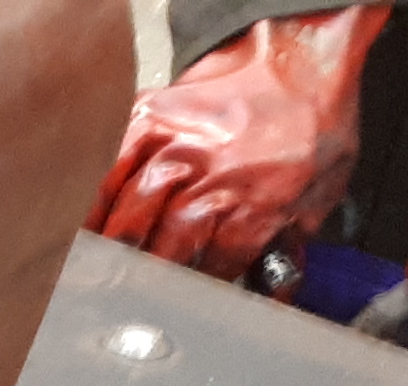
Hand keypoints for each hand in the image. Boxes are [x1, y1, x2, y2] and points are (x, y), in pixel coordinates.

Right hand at [91, 5, 389, 279]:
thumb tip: (267, 293)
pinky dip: (94, 201)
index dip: (194, 290)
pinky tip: (86, 226)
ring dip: (114, 249)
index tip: (180, 305)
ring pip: (130, 213)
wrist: (299, 58)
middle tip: (127, 299)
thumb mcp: (321, 194)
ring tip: (97, 273)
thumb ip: (287, 246)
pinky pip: (109, 168)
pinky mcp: (150, 120)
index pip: (213, 265)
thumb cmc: (311, 124)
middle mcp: (214, 173)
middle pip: (164, 245)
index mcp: (261, 199)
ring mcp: (177, 145)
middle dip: (147, 277)